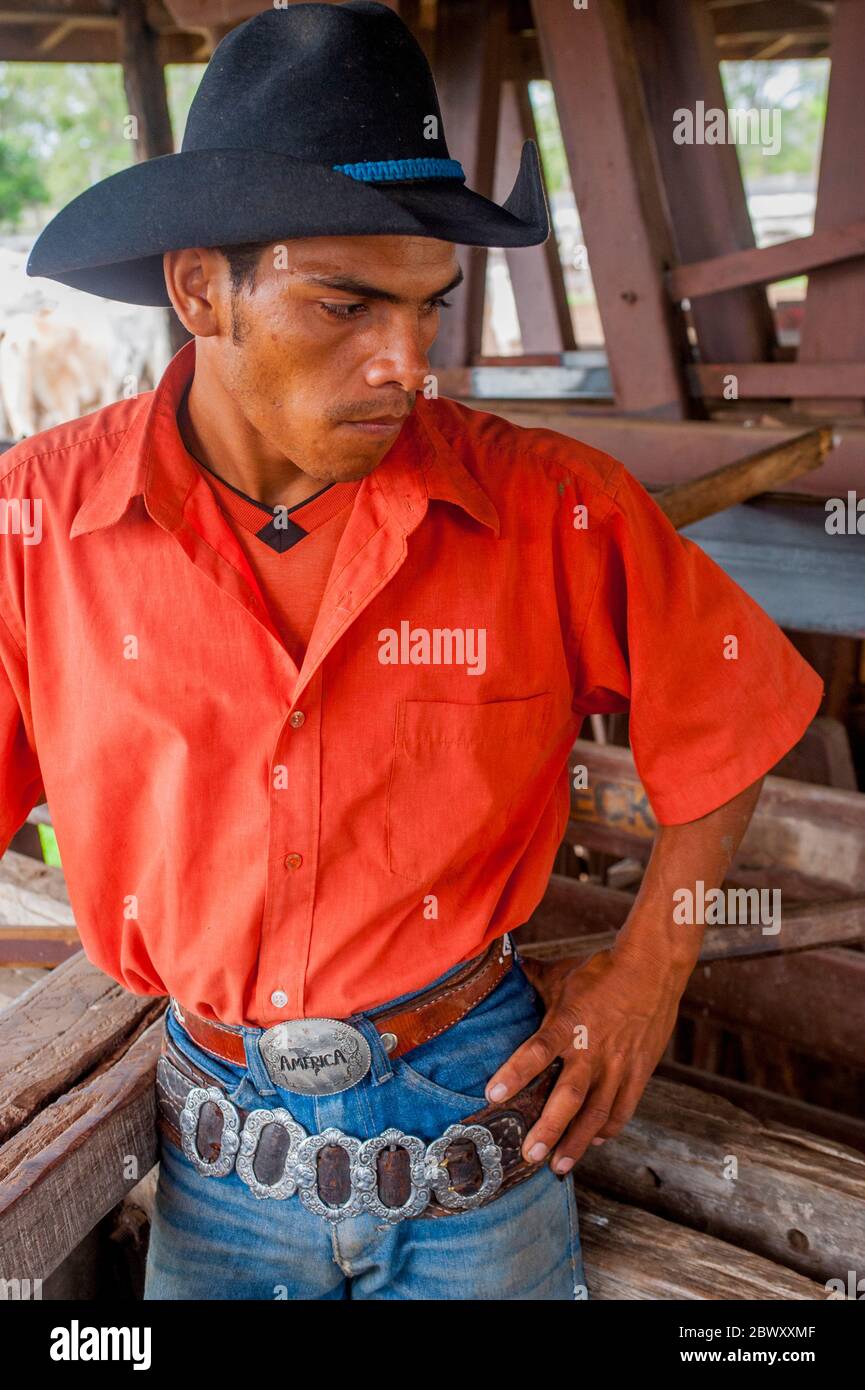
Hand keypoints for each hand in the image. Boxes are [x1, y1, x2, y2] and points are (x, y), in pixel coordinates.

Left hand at [484, 948, 687, 1173]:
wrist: (653, 967)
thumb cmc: (601, 970)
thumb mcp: (561, 974)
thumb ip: (529, 980)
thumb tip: (497, 968)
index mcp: (568, 1022)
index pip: (537, 1051)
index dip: (515, 1073)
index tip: (492, 1094)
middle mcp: (593, 1048)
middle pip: (569, 1095)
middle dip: (549, 1127)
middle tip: (530, 1154)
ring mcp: (618, 1064)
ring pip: (597, 1112)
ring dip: (578, 1141)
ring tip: (558, 1166)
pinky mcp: (639, 1071)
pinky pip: (623, 1108)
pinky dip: (608, 1128)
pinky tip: (595, 1141)